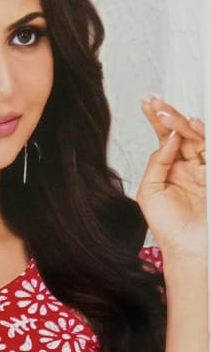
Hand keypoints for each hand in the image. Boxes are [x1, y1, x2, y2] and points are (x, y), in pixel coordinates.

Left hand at [135, 95, 206, 262]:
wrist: (187, 248)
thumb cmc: (168, 227)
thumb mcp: (149, 192)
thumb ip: (157, 162)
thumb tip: (169, 137)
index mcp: (170, 169)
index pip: (165, 138)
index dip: (157, 120)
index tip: (147, 104)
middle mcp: (187, 166)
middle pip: (181, 132)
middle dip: (169, 115)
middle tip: (156, 104)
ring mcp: (203, 168)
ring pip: (197, 136)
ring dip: (182, 122)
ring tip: (167, 114)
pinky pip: (209, 148)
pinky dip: (200, 135)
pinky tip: (190, 126)